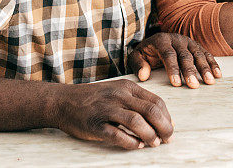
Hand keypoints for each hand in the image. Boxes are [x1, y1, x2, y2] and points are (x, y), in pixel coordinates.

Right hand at [55, 79, 172, 148]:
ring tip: (154, 144)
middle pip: (150, 111)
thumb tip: (161, 120)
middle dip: (164, 128)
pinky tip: (137, 146)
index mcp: (127, 87)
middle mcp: (119, 96)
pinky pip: (118, 135)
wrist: (62, 101)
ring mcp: (106, 109)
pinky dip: (131, 142)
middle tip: (167, 139)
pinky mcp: (95, 125)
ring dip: (150, 136)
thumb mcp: (117, 91)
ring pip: (137, 122)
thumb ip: (136, 102)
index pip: (156, 101)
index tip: (170, 129)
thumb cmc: (93, 98)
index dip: (167, 117)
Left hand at [127, 32, 220, 88]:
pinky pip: (206, 54)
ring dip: (205, 68)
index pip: (168, 54)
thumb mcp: (136, 57)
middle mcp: (176, 39)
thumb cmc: (145, 53)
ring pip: (198, 54)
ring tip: (209, 81)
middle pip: (185, 55)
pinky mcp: (195, 46)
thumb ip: (138, 65)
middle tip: (194, 86)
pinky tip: (217, 74)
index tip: (176, 84)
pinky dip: (212, 64)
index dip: (173, 69)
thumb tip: (144, 76)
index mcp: (161, 40)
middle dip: (190, 71)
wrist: (153, 43)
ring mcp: (187, 41)